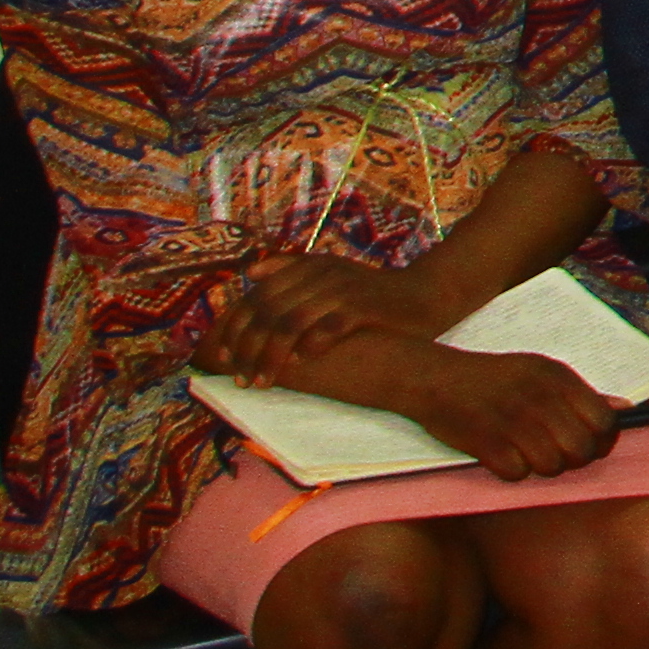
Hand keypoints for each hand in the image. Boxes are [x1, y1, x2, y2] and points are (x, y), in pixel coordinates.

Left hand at [199, 251, 455, 381]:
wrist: (426, 296)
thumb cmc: (372, 296)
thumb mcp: (331, 277)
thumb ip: (292, 273)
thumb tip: (251, 273)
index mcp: (309, 267)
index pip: (256, 296)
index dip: (235, 327)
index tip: (223, 357)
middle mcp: (321, 274)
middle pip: (267, 312)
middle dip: (248, 348)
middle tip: (240, 378)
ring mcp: (342, 289)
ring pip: (290, 323)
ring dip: (271, 356)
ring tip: (262, 381)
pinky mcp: (364, 307)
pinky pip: (326, 327)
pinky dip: (308, 347)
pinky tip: (300, 364)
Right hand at [397, 348, 624, 481]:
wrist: (435, 378)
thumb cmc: (493, 378)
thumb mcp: (540, 371)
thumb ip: (580, 392)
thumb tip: (623, 409)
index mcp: (557, 377)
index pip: (603, 420)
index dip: (603, 440)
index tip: (593, 444)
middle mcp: (539, 397)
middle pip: (581, 450)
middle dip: (574, 460)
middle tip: (558, 454)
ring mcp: (512, 420)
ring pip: (552, 467)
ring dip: (542, 467)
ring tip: (527, 453)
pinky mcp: (486, 442)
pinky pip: (517, 474)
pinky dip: (512, 471)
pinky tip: (503, 455)